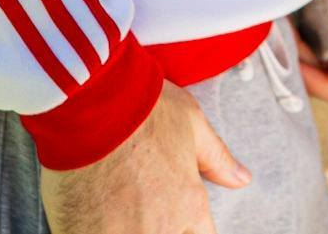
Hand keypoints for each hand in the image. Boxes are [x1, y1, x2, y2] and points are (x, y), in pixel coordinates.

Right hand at [39, 82, 243, 233]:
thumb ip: (216, 159)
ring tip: (113, 202)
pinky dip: (91, 225)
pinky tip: (88, 209)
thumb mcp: (191, 124)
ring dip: (124, 225)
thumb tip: (242, 179)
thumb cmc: (145, 107)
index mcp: (190, 204)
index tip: (172, 212)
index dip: (188, 227)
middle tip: (135, 198)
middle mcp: (161, 228)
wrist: (93, 105)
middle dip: (154, 225)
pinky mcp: (85, 233)